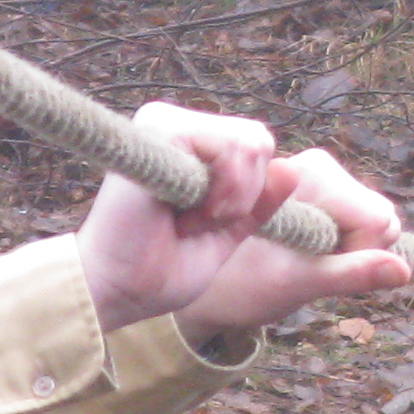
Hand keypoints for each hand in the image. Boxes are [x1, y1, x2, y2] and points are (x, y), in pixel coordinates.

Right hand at [77, 104, 285, 334]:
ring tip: (189, 219)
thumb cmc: (162, 269)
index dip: (253, 192)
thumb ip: (259, 204)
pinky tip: (189, 213)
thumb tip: (294, 168)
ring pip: (250, 141)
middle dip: (247, 195)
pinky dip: (224, 190)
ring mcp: (165, 123)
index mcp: (191, 148)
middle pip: (258, 139)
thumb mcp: (228, 234)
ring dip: (234, 197)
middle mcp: (177, 126)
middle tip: (201, 223)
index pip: (256, 145)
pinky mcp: (158, 129)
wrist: (118, 290)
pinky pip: (227, 144)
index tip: (214, 223)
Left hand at [175, 149, 412, 346]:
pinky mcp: (318, 192)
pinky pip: (364, 217)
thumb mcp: (294, 284)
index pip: (374, 217)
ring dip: (349, 247)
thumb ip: (350, 273)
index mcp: (305, 176)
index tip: (314, 270)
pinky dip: (346, 243)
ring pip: (375, 216)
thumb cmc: (234, 285)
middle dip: (354, 247)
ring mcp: (317, 177)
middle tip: (302, 264)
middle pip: (379, 213)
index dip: (355, 253)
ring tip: (299, 259)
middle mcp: (314, 165)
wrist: (191, 282)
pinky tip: (305, 252)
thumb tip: (405, 271)